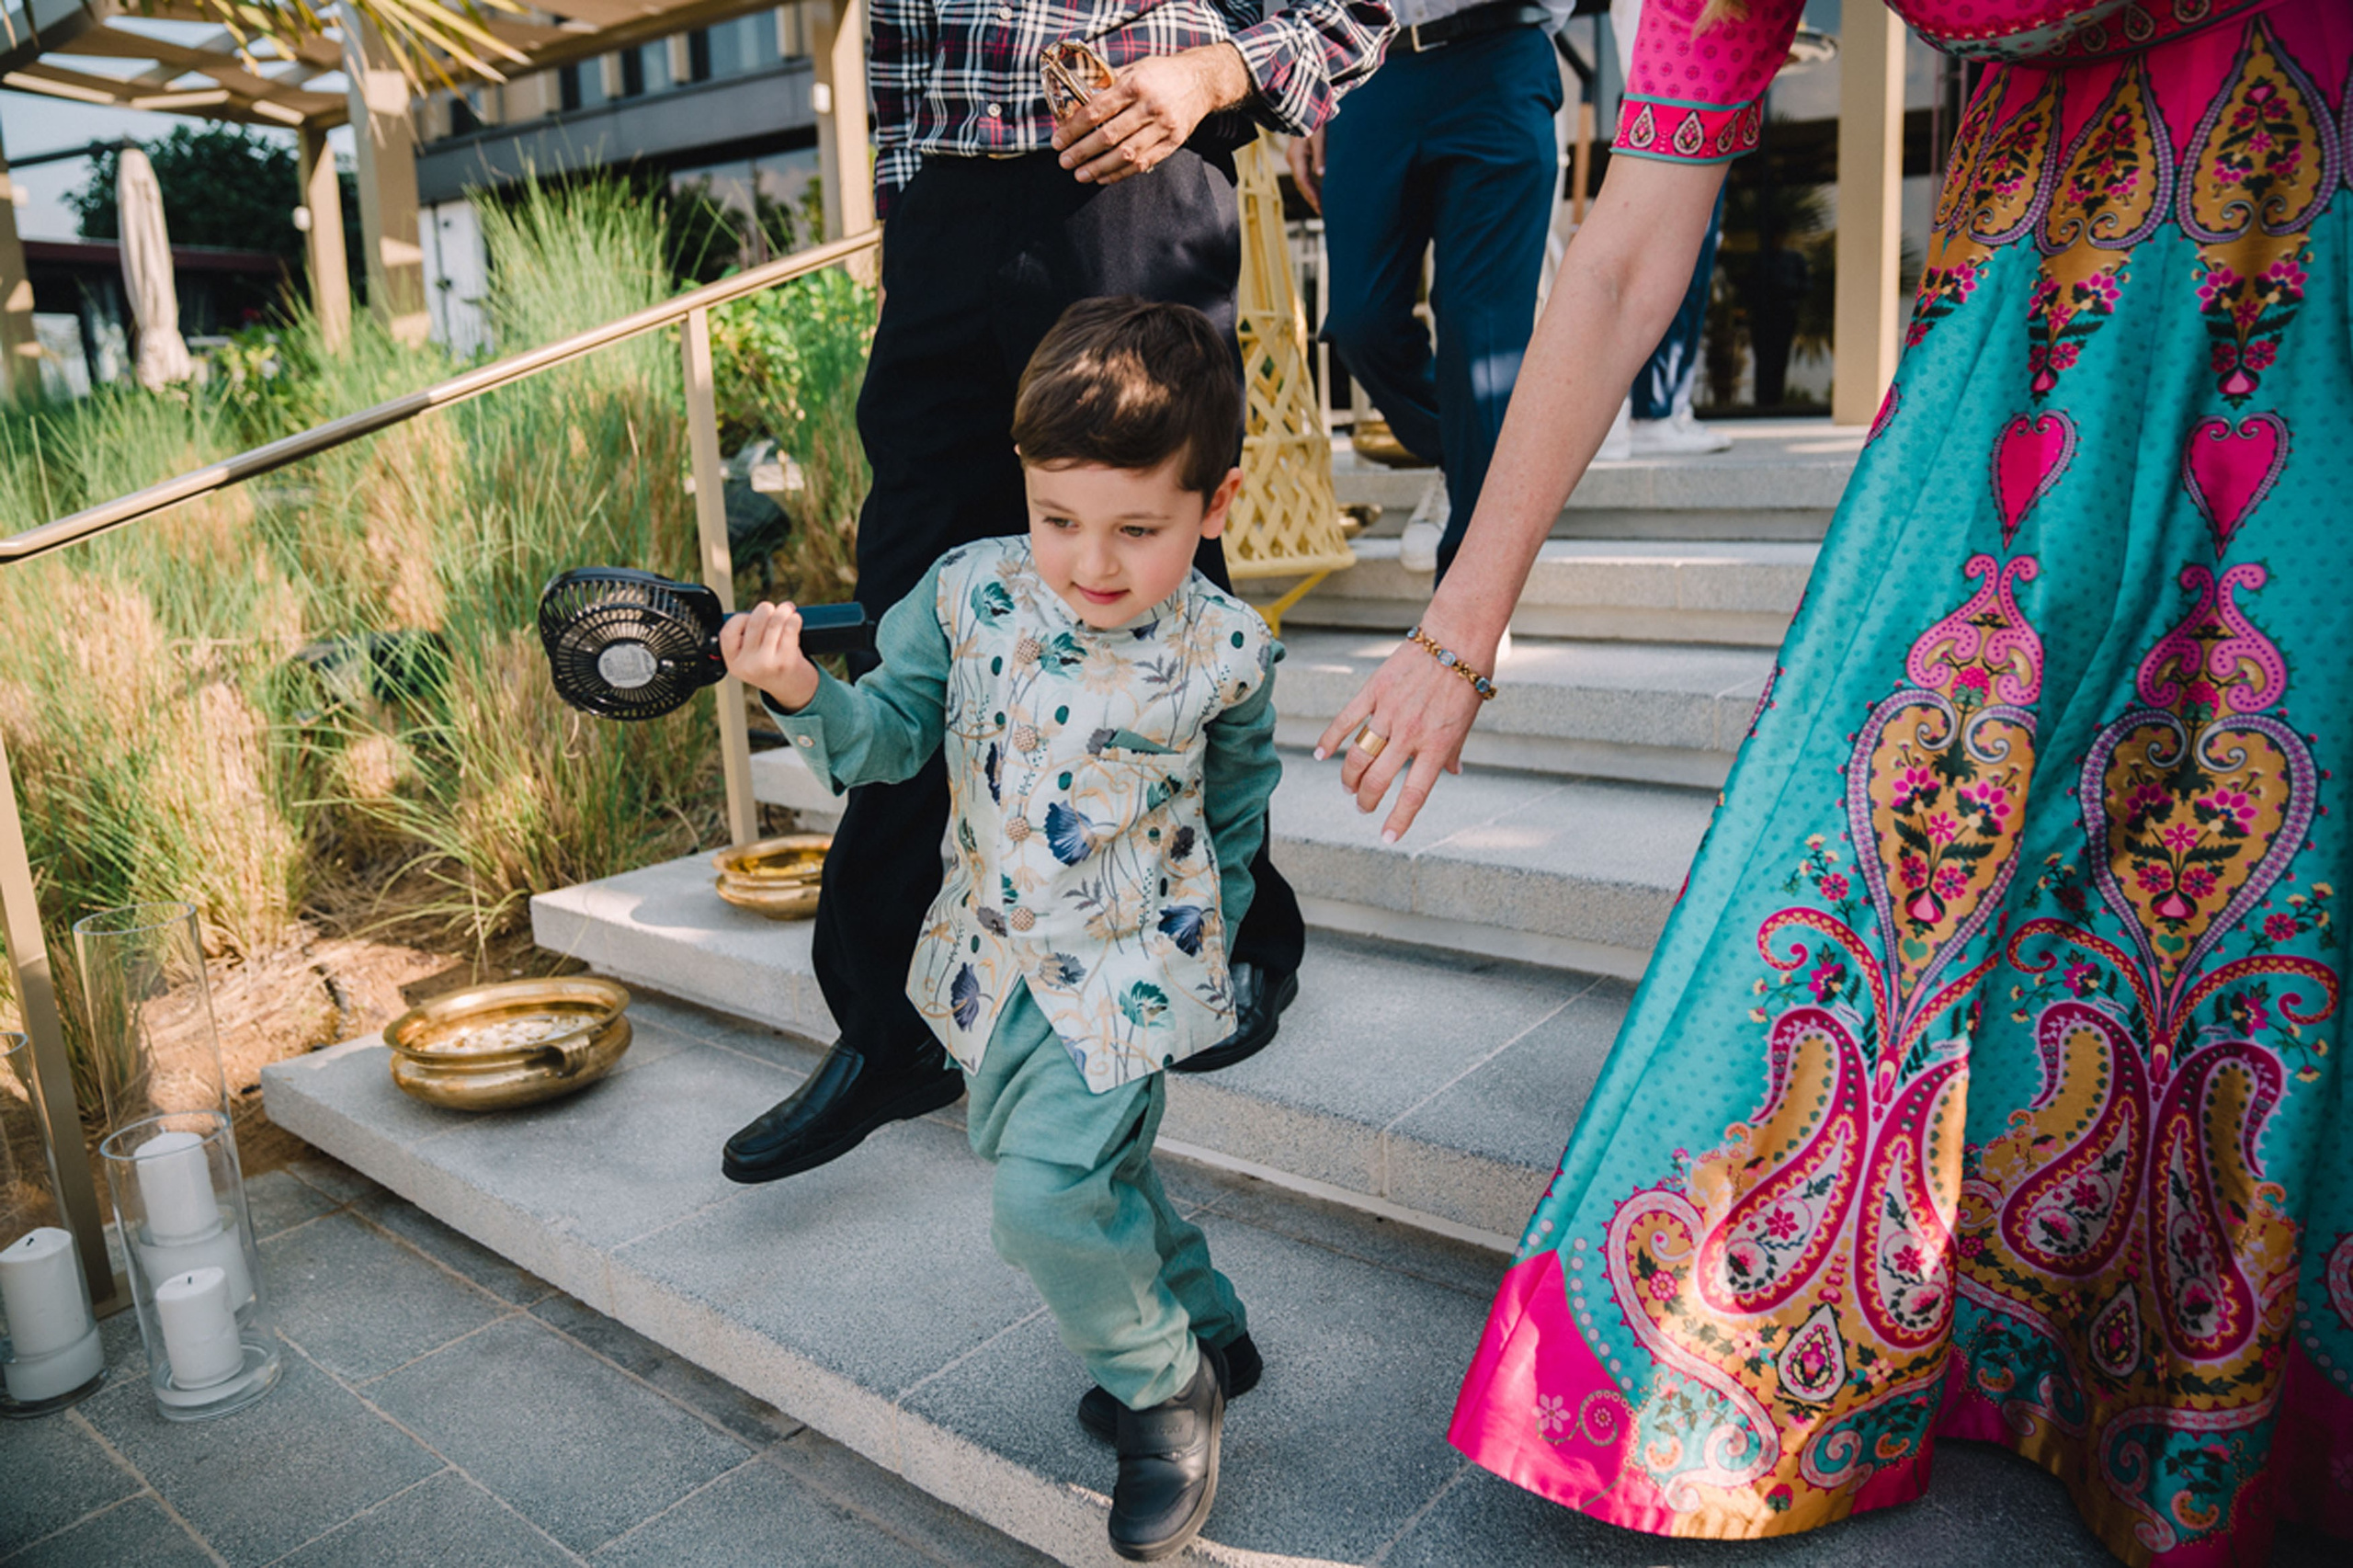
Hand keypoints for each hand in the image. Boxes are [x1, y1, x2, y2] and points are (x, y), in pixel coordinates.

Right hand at [719, 599, 818, 712]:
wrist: (793, 690)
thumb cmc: (772, 667)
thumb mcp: (749, 658)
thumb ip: (746, 638)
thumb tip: (759, 610)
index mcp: (733, 662)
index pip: (728, 631)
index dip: (740, 618)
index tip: (751, 617)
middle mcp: (747, 664)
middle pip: (754, 623)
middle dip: (765, 610)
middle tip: (772, 609)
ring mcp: (766, 663)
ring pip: (773, 623)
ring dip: (783, 611)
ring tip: (787, 608)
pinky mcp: (786, 661)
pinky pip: (789, 629)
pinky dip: (794, 620)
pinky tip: (795, 619)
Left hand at [1053, 44, 1250, 185]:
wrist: (1201, 81)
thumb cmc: (1161, 73)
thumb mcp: (1133, 68)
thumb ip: (1107, 85)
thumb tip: (1076, 102)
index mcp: (1135, 84)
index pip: (1096, 110)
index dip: (1074, 129)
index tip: (1058, 140)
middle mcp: (1150, 106)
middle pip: (1108, 136)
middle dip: (1082, 152)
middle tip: (1064, 161)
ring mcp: (1163, 127)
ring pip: (1125, 154)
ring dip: (1099, 168)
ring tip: (1080, 175)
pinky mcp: (1172, 142)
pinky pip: (1143, 163)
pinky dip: (1120, 173)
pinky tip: (1103, 177)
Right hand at [1285, 127, 1325, 214]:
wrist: (1309, 106)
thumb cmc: (1316, 120)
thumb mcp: (1319, 137)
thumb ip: (1320, 155)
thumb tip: (1321, 175)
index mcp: (1296, 157)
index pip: (1303, 182)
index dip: (1312, 196)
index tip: (1321, 208)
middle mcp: (1293, 159)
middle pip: (1302, 185)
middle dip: (1313, 200)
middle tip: (1324, 215)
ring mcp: (1296, 158)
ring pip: (1303, 182)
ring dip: (1313, 195)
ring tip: (1323, 208)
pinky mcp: (1301, 156)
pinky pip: (1305, 176)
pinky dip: (1313, 186)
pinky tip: (1321, 193)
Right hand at [1312, 624, 1486, 841]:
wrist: (1457, 636)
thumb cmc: (1468, 677)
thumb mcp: (1468, 720)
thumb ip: (1455, 750)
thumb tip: (1452, 772)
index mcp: (1438, 744)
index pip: (1414, 791)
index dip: (1399, 818)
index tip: (1387, 837)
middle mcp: (1411, 733)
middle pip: (1379, 778)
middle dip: (1366, 799)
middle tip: (1362, 806)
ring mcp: (1390, 712)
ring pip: (1359, 755)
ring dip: (1350, 777)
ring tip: (1349, 787)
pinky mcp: (1374, 691)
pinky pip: (1346, 719)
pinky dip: (1331, 739)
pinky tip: (1321, 755)